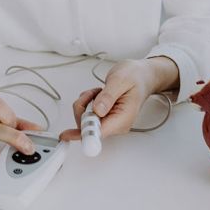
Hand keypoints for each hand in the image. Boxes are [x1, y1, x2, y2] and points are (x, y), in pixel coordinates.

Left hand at [58, 57, 177, 141]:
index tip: (68, 134)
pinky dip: (86, 102)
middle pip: (86, 127)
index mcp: (122, 119)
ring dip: (85, 103)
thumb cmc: (135, 77)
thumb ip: (108, 96)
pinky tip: (97, 94)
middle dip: (83, 108)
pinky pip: (86, 114)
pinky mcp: (104, 117)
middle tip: (93, 93)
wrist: (141, 75)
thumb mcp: (120, 80)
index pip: (99, 133)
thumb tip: (97, 110)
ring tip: (98, 91)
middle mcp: (115, 124)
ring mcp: (109, 121)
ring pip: (83, 120)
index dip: (83, 133)